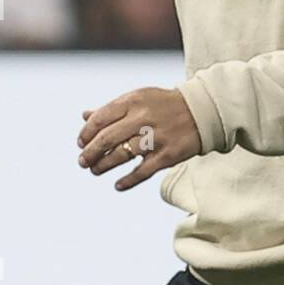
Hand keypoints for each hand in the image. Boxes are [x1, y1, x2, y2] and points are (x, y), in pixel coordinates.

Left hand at [77, 87, 200, 190]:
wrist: (202, 111)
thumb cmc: (165, 105)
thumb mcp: (139, 99)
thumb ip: (112, 108)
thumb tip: (85, 116)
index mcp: (134, 101)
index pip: (100, 119)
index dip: (86, 133)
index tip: (81, 143)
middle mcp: (144, 118)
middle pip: (107, 139)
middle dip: (90, 153)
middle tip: (83, 161)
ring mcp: (156, 137)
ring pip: (121, 155)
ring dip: (103, 165)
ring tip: (96, 170)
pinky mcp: (168, 155)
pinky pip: (143, 172)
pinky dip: (128, 181)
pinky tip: (118, 185)